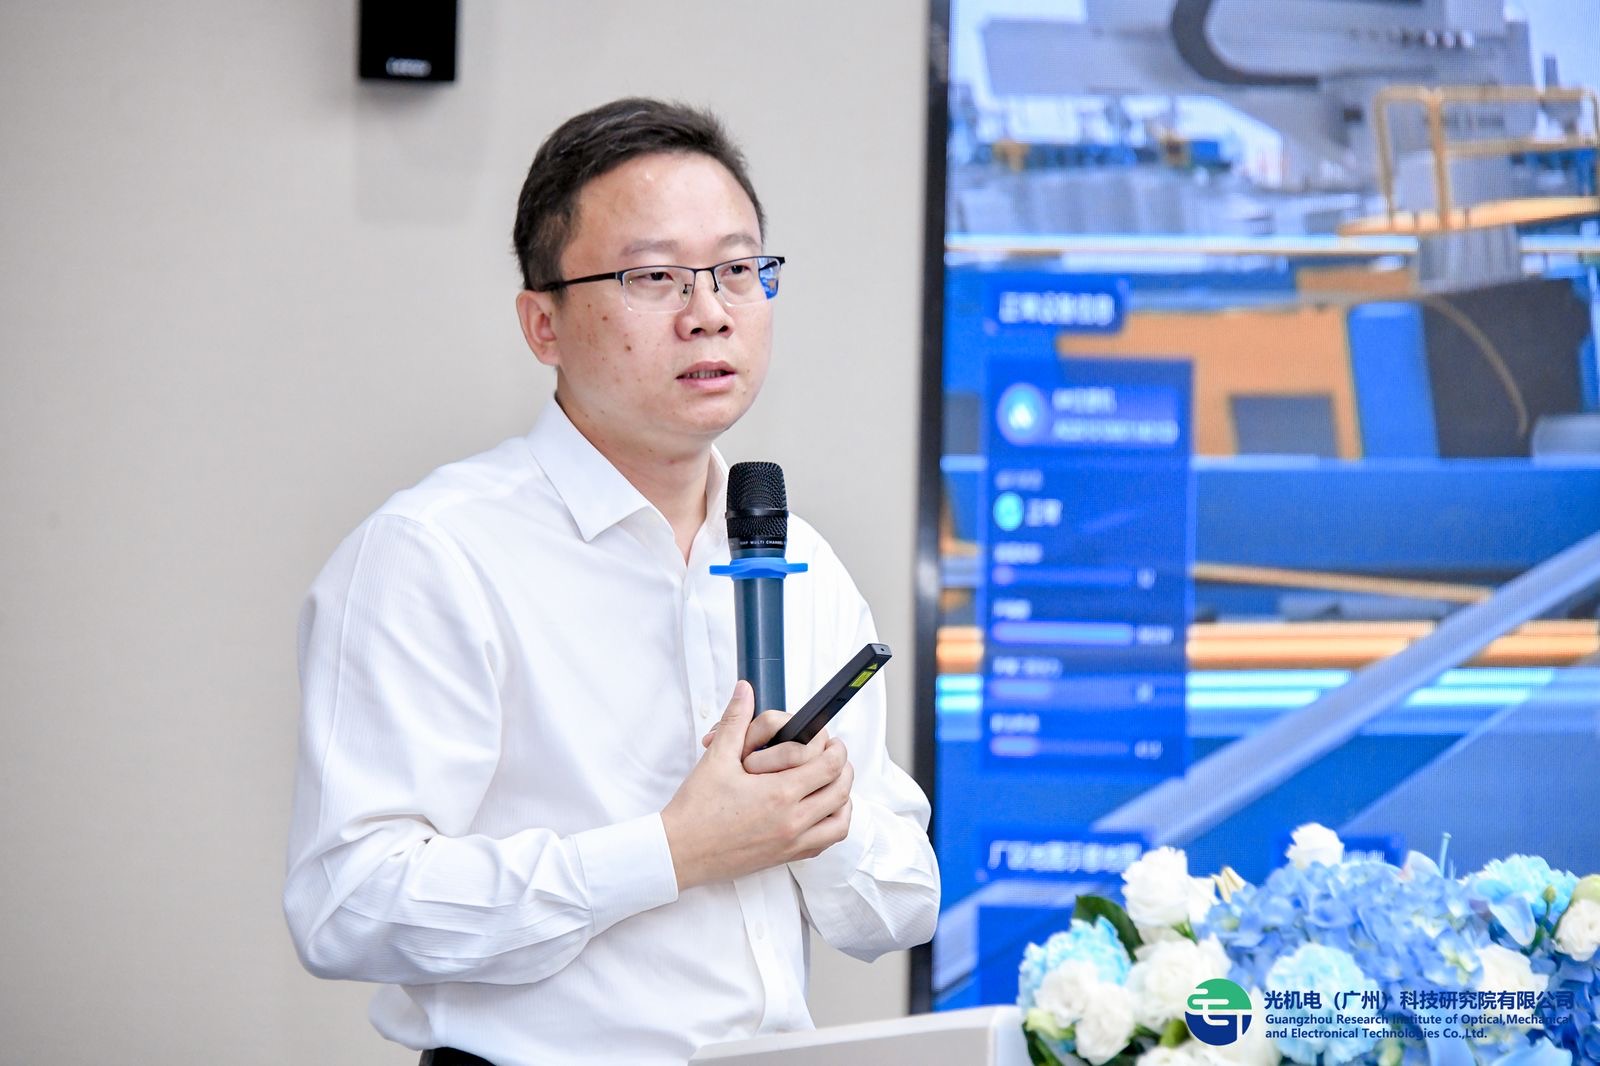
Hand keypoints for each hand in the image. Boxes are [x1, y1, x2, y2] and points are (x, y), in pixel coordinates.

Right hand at [663, 681, 852, 890]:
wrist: (679, 852)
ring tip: (831, 783)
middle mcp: (792, 820)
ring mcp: (791, 842)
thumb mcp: (717, 758)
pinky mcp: (785, 857)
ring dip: (842, 800)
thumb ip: (737, 720)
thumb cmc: (696, 809)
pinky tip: (819, 812)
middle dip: (843, 769)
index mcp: (779, 793)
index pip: (829, 766)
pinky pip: (824, 844)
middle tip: (834, 756)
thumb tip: (745, 691)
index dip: (836, 749)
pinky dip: (830, 826)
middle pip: (841, 791)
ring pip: (839, 823)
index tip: (831, 741)